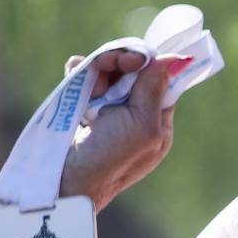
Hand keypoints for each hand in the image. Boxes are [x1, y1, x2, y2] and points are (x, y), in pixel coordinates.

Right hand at [58, 48, 190, 211]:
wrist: (65, 177)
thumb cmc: (110, 157)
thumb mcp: (142, 125)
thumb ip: (154, 90)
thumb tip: (172, 61)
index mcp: (156, 123)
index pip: (160, 81)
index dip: (149, 65)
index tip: (135, 59)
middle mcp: (134, 116)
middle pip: (133, 72)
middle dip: (120, 62)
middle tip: (108, 62)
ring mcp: (107, 112)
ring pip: (108, 73)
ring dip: (99, 67)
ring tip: (88, 78)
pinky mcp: (82, 109)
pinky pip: (85, 80)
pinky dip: (80, 72)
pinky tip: (75, 72)